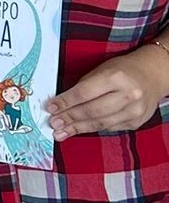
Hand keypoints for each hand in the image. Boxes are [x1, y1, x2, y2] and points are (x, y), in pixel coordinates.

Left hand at [47, 48, 168, 141]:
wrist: (152, 76)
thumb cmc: (122, 70)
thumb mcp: (101, 70)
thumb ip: (83, 86)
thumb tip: (61, 102)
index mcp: (115, 77)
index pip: (85, 92)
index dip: (66, 102)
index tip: (51, 108)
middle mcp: (127, 95)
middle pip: (93, 110)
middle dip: (70, 118)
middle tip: (53, 123)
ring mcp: (134, 111)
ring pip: (101, 123)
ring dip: (78, 128)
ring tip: (61, 132)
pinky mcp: (136, 122)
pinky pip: (110, 128)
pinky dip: (92, 129)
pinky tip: (79, 130)